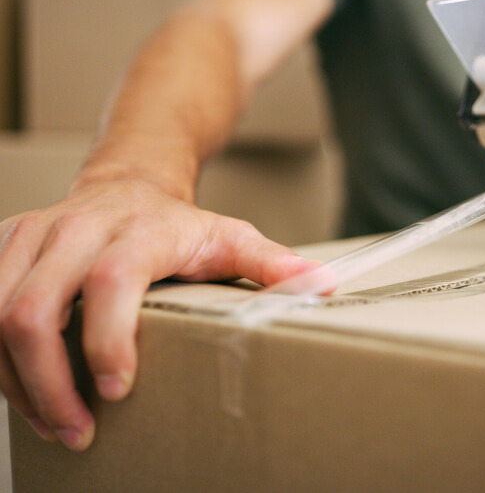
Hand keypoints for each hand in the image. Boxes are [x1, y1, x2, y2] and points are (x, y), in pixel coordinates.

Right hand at [0, 178, 318, 450]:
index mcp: (137, 229)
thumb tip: (323, 286)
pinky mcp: (6, 248)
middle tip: (80, 431)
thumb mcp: (231, 237)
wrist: (130, 183)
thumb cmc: (179, 222)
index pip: (110, 280)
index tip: (119, 390)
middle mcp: (75, 228)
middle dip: (48, 383)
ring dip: (17, 382)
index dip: (108, 338)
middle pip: (32, 308)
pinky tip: (28, 393)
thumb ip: (271, 264)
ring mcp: (32, 236)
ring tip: (55, 424)